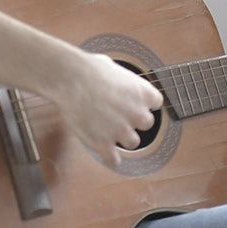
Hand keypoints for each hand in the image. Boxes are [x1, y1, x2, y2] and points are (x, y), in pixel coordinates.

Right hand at [50, 51, 163, 165]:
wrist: (69, 79)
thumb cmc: (89, 69)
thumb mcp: (115, 67)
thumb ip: (123, 80)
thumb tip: (118, 81)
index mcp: (143, 93)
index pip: (156, 103)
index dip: (144, 103)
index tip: (135, 103)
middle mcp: (137, 114)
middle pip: (147, 124)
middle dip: (134, 120)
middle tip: (119, 116)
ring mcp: (121, 131)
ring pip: (133, 142)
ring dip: (123, 138)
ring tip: (110, 131)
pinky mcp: (103, 144)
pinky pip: (114, 160)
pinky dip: (111, 159)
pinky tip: (108, 155)